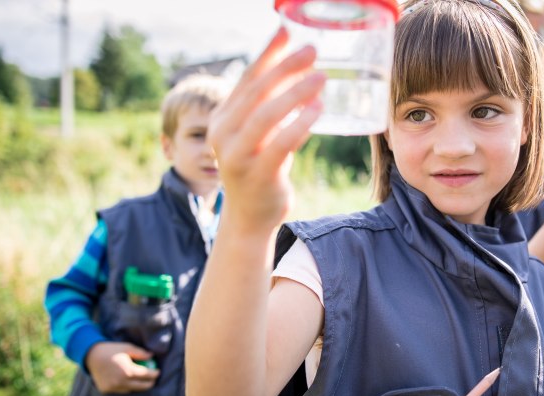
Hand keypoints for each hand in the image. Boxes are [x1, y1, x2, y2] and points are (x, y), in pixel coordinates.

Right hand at [85, 341, 159, 393]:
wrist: (91, 356)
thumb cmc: (112, 350)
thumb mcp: (128, 347)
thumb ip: (141, 353)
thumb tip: (152, 356)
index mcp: (128, 371)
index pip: (147, 376)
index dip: (155, 374)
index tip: (158, 372)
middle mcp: (121, 382)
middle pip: (142, 386)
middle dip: (150, 382)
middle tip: (153, 378)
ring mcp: (113, 388)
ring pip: (132, 390)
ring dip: (138, 385)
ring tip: (142, 380)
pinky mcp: (107, 390)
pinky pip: (121, 390)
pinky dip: (126, 386)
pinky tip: (128, 381)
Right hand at [208, 27, 325, 234]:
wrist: (251, 217)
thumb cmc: (260, 169)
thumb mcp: (260, 135)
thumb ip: (269, 107)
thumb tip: (298, 70)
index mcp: (221, 118)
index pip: (246, 79)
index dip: (267, 53)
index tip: (287, 31)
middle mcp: (222, 134)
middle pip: (256, 91)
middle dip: (285, 67)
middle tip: (313, 51)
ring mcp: (236, 155)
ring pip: (266, 114)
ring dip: (296, 93)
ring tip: (322, 78)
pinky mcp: (256, 174)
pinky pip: (280, 143)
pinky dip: (300, 123)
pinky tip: (318, 110)